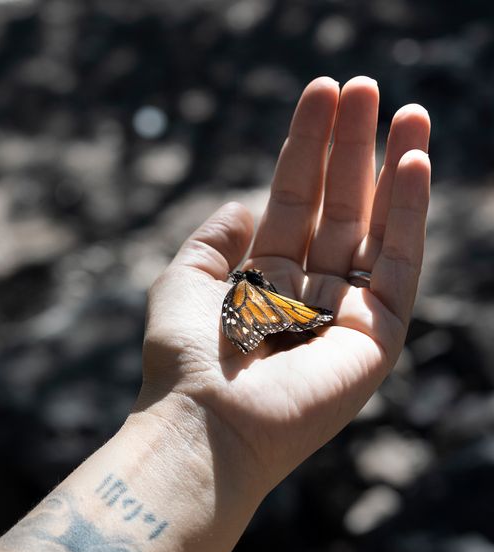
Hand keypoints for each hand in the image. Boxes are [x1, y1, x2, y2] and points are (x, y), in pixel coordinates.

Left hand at [140, 76, 430, 496]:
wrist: (205, 423)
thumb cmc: (184, 360)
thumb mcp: (184, 280)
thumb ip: (214, 239)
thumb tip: (243, 205)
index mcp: (263, 287)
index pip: (293, 204)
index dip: (307, 150)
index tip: (323, 92)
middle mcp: (307, 299)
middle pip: (339, 210)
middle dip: (352, 148)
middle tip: (366, 85)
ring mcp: (345, 319)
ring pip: (377, 232)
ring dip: (392, 169)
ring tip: (405, 108)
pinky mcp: (377, 340)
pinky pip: (401, 267)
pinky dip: (409, 215)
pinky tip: (411, 163)